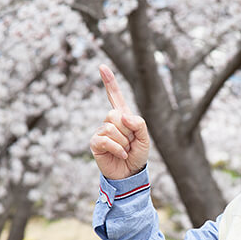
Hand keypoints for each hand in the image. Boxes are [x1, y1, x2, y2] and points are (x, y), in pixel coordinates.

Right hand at [89, 64, 149, 179]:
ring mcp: (101, 131)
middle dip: (128, 131)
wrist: (130, 173)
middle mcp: (110, 121)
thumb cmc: (137, 154)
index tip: (102, 66)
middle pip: (116, 114)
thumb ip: (139, 123)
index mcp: (123, 116)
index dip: (109, 82)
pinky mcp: (96, 143)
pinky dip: (118, 149)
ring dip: (124, 142)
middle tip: (130, 143)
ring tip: (125, 150)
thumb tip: (123, 116)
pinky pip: (106, 139)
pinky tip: (121, 155)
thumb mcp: (145, 138)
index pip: (115, 96)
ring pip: (112, 128)